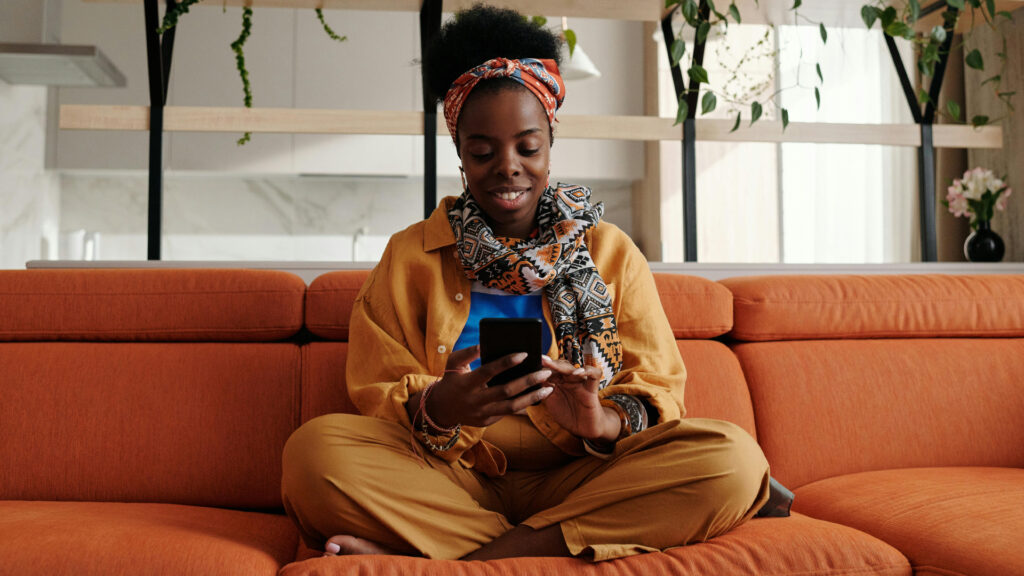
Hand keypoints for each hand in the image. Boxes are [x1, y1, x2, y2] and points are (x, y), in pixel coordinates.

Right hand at [412, 345, 553, 429]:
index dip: (506, 363)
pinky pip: (508, 413)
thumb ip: (468, 352)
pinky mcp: (487, 421)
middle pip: (506, 391)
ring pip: (512, 407)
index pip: (488, 371)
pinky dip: (524, 405)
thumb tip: (485, 344)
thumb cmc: (451, 379)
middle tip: (545, 372)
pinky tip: (537, 396)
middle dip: (528, 381)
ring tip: (548, 388)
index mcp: (466, 383)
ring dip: (532, 397)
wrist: (441, 409)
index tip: (525, 354)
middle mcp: (475, 400)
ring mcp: (482, 414)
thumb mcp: (453, 363)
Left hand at [539, 355, 620, 441]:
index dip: (542, 367)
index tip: (532, 364)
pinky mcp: (592, 389)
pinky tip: (578, 373)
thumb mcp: (551, 402)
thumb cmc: (568, 415)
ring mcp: (581, 383)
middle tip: (541, 359)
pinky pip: (595, 375)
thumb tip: (530, 379)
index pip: (551, 370)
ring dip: (563, 366)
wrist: (584, 429)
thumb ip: (542, 391)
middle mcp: (570, 379)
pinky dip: (588, 371)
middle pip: (561, 366)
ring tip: (553, 365)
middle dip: (551, 363)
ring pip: (574, 368)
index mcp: (559, 381)